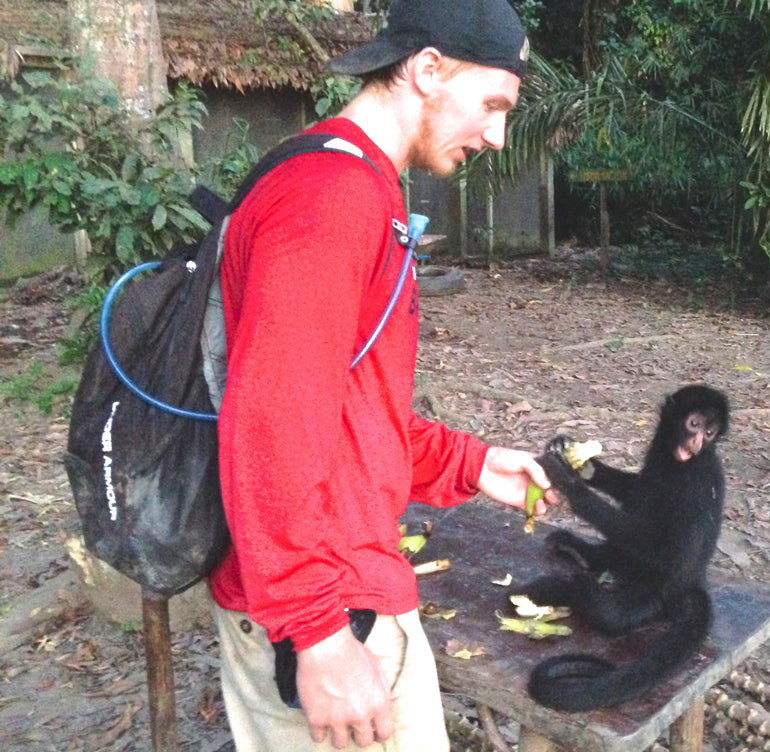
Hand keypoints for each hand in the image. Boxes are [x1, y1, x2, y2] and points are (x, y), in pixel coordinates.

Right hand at [296, 624, 394, 748]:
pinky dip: (318, 729)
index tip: (371, 727)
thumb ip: (381, 691)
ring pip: (340, 743)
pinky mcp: (317, 718)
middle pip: (363, 741)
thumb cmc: (352, 651)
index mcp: (379, 703)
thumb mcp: (377, 668)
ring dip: (338, 733)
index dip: (378, 730)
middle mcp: (360, 715)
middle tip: (350, 721)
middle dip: (358, 732)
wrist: (326, 643)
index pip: (385, 733)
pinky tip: (319, 716)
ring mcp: (337, 719)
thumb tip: (381, 707)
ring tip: (333, 719)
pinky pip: (318, 737)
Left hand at [477, 447, 557, 514]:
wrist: (482, 468)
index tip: (561, 483)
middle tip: (550, 493)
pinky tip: (538, 505)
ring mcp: (528, 491)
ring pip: (544, 501)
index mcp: (537, 467)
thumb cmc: (501, 458)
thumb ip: (536, 470)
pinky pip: (533, 509)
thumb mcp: (522, 458)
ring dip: (548, 502)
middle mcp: (534, 480)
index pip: (552, 475)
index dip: (558, 480)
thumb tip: (547, 485)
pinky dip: (538, 510)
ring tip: (543, 499)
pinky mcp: (520, 502)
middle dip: (554, 493)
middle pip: (551, 490)